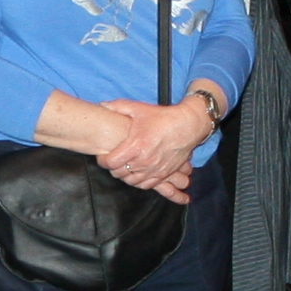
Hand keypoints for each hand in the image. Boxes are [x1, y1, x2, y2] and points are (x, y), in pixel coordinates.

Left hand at [97, 96, 211, 191]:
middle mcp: (144, 161)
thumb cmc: (163, 118)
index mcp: (135, 146)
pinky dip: (138, 182)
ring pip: (131, 181)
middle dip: (113, 168)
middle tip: (113, 161)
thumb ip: (118, 107)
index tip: (103, 157)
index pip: (111, 162)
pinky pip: (146, 185)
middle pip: (119, 173)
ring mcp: (154, 169)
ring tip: (123, 167)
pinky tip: (136, 174)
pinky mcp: (163, 174)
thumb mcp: (139, 109)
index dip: (103, 161)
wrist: (188, 126)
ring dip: (125, 176)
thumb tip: (102, 105)